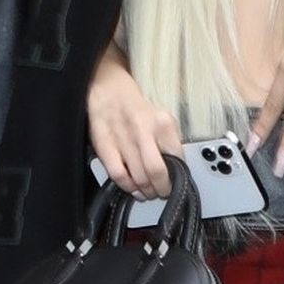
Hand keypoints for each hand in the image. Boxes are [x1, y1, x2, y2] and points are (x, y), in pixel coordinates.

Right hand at [87, 41, 181, 198]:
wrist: (108, 91)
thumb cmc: (137, 110)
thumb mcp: (161, 119)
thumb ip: (168, 143)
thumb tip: (175, 171)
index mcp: (163, 124)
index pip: (177, 159)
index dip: (177, 178)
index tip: (176, 184)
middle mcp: (144, 131)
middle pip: (157, 172)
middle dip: (161, 189)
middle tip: (161, 192)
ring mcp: (124, 139)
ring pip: (139, 177)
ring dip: (145, 191)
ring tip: (147, 192)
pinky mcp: (105, 146)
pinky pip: (118, 175)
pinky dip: (127, 186)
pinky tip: (131, 187)